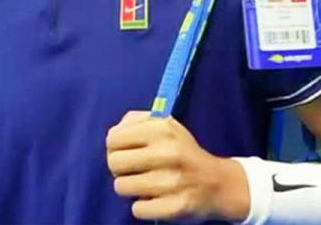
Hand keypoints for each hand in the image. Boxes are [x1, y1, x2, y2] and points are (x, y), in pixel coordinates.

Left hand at [106, 111, 249, 221]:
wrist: (219, 183)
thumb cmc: (182, 151)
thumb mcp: (164, 124)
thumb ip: (134, 121)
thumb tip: (113, 135)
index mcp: (162, 129)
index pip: (113, 139)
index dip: (115, 147)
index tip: (126, 152)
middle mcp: (167, 153)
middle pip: (114, 163)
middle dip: (119, 168)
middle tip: (133, 170)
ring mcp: (172, 181)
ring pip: (121, 187)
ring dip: (130, 188)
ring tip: (144, 184)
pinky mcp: (176, 206)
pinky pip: (137, 209)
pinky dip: (142, 207)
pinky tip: (154, 199)